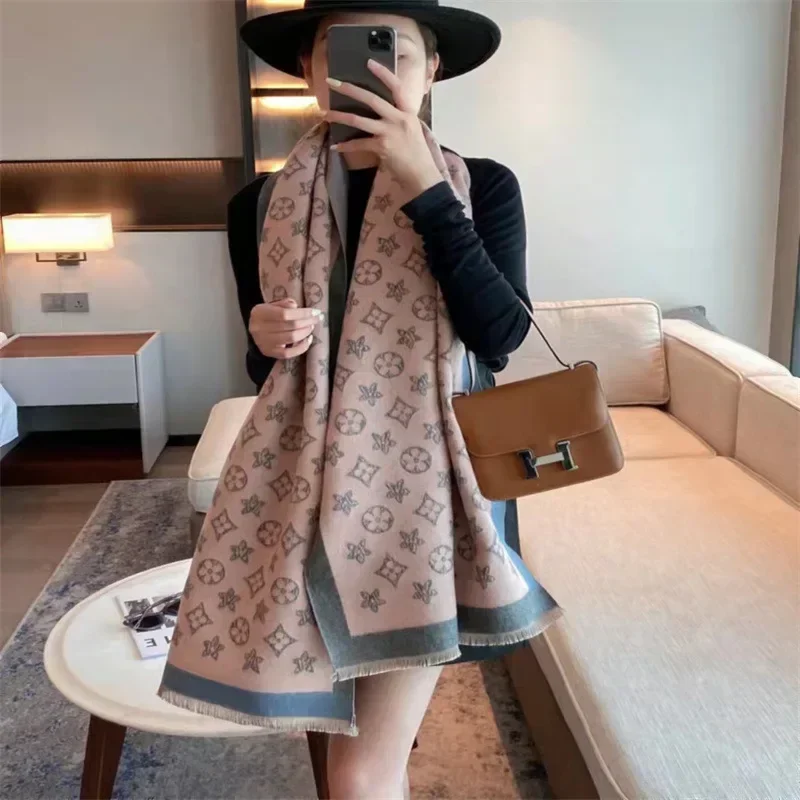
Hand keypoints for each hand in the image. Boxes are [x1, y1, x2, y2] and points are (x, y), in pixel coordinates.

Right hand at [249, 298, 320, 358]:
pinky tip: (308, 339)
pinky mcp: (270, 353)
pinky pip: (289, 353)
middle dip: (307, 321)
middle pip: (290, 326)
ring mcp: (264, 343)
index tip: (315, 311)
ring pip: (291, 338)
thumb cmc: (267, 315)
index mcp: (259, 313)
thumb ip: (284, 304)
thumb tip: (296, 307)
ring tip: (311, 326)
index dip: (303, 313)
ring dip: (305, 332)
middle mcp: (259, 328)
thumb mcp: (272, 305)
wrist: (255, 330)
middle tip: (317, 319)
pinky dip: (302, 347)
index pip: (285, 314)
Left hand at [325, 60, 444, 200]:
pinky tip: (336, 147)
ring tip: (325, 114)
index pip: (396, 87)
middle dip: (349, 89)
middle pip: (371, 99)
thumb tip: (380, 114)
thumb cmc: (417, 154)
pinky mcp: (381, 147)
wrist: (422, 175)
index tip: (369, 62)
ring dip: (339, 116)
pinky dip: (346, 146)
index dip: (383, 73)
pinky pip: (358, 144)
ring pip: (358, 119)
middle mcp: (398, 118)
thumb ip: (398, 119)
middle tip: (332, 83)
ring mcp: (389, 132)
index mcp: (407, 112)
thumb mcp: (412, 130)